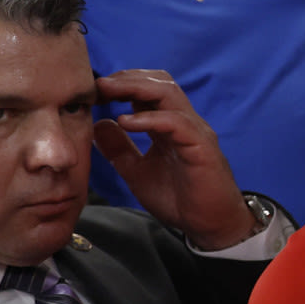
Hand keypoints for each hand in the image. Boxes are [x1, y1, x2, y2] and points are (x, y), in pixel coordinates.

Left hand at [92, 69, 256, 249]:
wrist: (210, 225)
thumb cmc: (180, 200)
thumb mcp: (137, 172)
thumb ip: (119, 149)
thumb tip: (99, 124)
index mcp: (170, 126)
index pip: (149, 91)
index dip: (122, 85)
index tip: (95, 90)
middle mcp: (185, 122)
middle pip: (160, 82)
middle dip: (127, 78)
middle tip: (99, 85)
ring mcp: (195, 131)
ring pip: (169, 94)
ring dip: (135, 87)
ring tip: (108, 92)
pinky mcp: (202, 146)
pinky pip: (176, 122)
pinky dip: (150, 117)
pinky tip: (126, 121)